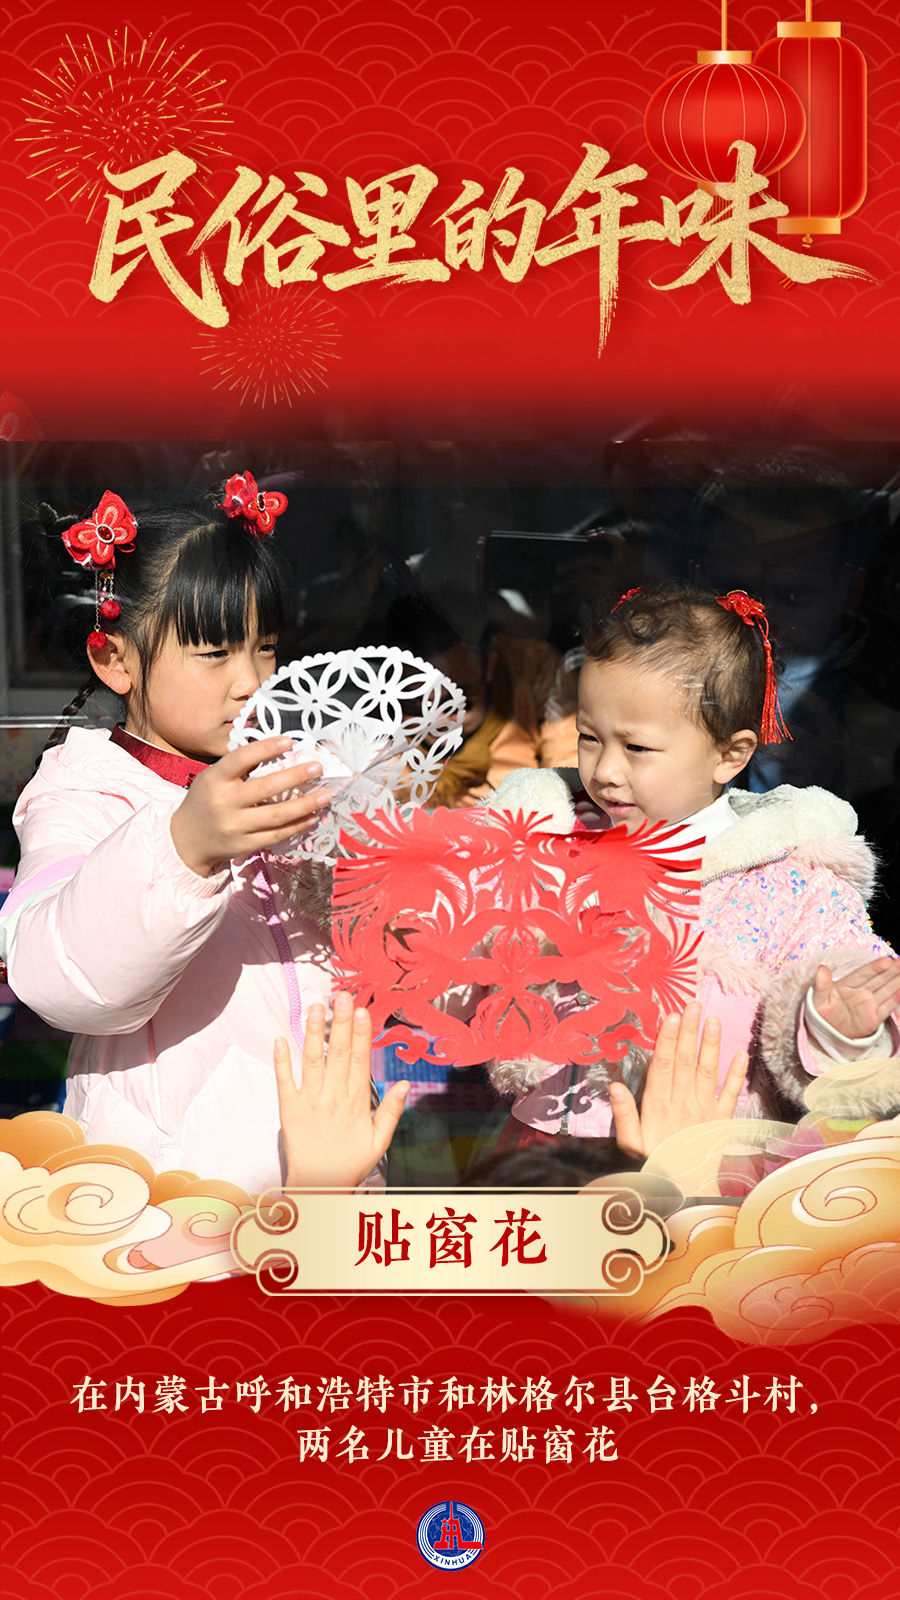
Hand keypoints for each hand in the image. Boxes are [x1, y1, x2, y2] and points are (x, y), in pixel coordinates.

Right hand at [170, 736, 330, 876]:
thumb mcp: (212, 778)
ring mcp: (234, 827)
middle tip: (318, 768)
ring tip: (324, 796)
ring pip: (277, 815)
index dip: (265, 748)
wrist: (187, 840)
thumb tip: (280, 754)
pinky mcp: (244, 846)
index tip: (289, 741)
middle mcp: (224, 803)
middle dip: (296, 777)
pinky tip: (312, 817)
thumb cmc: (206, 800)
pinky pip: (277, 835)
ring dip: (305, 805)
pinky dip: (297, 826)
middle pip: (266, 788)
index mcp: (215, 779)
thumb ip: (239, 768)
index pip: (241, 759)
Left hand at [276, 992, 409, 1187]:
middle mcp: (333, 1097)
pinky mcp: (289, 1110)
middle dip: (341, 1023)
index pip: (360, 1061)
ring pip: (313, 1062)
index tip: (363, 1010)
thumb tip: (405, 1082)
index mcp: (356, 1102)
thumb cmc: (350, 1164)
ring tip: (316, 1007)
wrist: (318, 1187)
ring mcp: (310, 1102)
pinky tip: (281, 1039)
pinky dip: (281, 1061)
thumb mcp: (379, 1141)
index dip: (362, 1034)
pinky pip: (284, 1082)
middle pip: (338, 1054)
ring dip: (314, 1033)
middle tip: (342, 996)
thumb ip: (392, 1111)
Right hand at [609, 1003, 748, 1158]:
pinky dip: (737, 1075)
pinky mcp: (721, 1120)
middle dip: (689, 1031)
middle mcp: (683, 1103)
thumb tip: (615, 1086)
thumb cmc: (654, 1164)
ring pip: (707, 1071)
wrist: (686, 1193)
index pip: (664, 1066)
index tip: (672, 1017)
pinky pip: (730, 1095)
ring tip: (713, 1020)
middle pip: (686, 1061)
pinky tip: (741, 1054)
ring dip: (711, 1044)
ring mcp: (704, 1110)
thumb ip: (623, 1115)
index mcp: (658, 1106)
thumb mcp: (630, 1144)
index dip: (668, 1040)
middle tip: (693, 1005)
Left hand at [812, 957, 899, 1040]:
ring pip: (886, 990)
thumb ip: (821, 985)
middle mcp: (862, 992)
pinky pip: (886, 1007)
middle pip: (879, 979)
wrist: (827, 1035)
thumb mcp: (818, 1000)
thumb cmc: (822, 1013)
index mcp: (848, 985)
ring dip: (897, 981)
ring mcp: (869, 1004)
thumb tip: (821, 969)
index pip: (863, 974)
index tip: (886, 960)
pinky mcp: (874, 1018)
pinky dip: (895, 1000)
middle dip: (892, 970)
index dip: (875, 967)